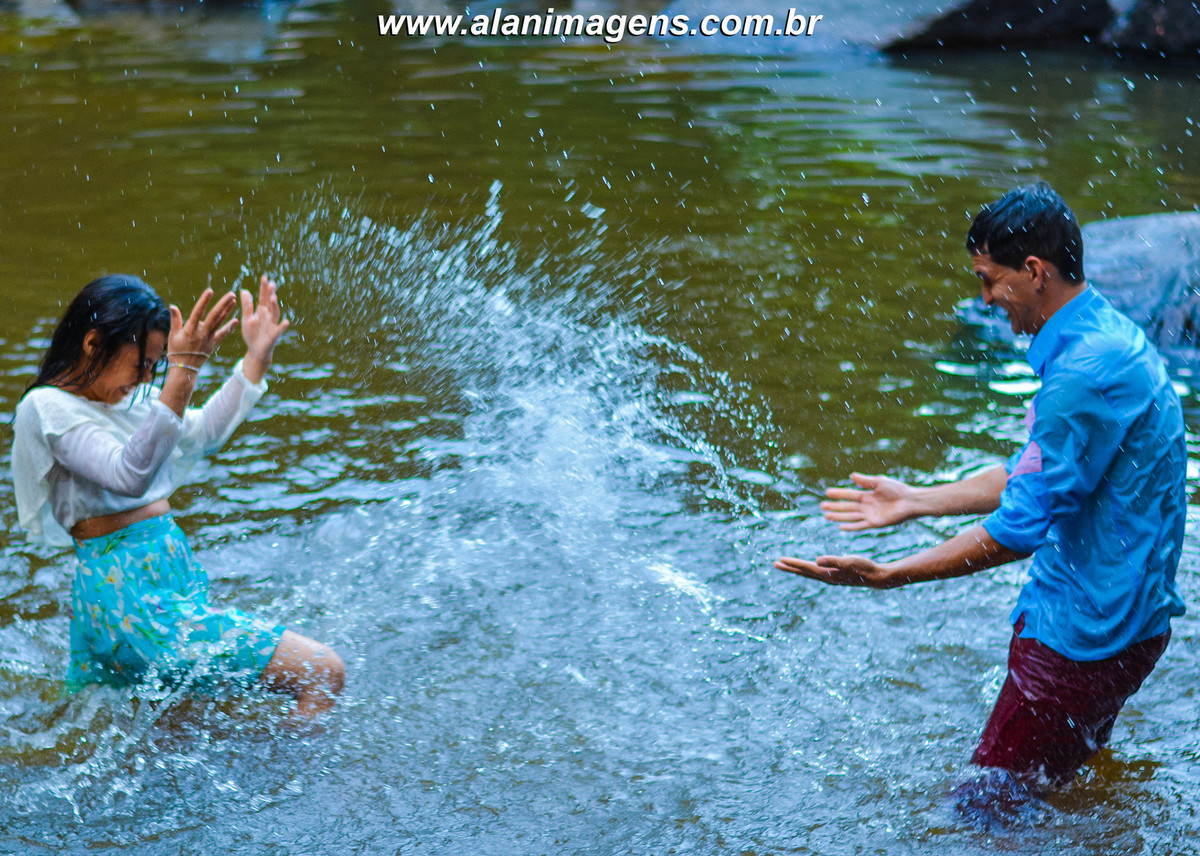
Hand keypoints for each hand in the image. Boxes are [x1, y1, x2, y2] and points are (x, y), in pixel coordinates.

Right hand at [168, 288, 238, 366]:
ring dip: (227, 311)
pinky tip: (236, 320)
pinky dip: (229, 327)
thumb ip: (175, 320)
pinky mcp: (214, 345)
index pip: (197, 312)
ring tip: (234, 301)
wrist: (185, 369)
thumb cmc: (176, 350)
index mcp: (190, 329)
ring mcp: (209, 339)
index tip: (210, 291)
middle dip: (223, 304)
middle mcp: (201, 333)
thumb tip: (172, 306)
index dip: (204, 301)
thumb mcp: (172, 335)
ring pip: (220, 322)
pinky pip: (223, 334)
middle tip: (231, 294)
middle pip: (214, 316)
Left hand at [240, 275, 289, 383]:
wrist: (256, 350)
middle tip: (271, 284)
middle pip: (270, 303)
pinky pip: (279, 329)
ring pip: (274, 314)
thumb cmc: (252, 334)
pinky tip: (286, 322)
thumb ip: (246, 306)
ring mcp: (272, 324)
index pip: (263, 297)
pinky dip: (283, 326)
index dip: (264, 288)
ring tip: (273, 298)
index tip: (264, 277)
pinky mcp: (274, 335)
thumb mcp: (246, 319)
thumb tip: (244, 290)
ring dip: (275, 306)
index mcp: (261, 311)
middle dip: (271, 294)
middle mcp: (268, 316)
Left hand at [774, 554, 899, 588]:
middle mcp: (826, 577)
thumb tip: (816, 560)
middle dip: (789, 568)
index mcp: (827, 574)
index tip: (779, 560)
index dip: (792, 564)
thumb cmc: (864, 567)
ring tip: (787, 565)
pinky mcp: (836, 576)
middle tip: (775, 564)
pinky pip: (817, 572)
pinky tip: (810, 567)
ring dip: (798, 569)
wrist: (877, 577)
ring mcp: (831, 578)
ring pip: (810, 573)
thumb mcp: (848, 561)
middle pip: (804, 572)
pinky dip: (809, 569)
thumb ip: (833, 561)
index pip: (805, 568)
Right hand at [820, 472, 916, 530]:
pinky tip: (840, 526)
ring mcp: (870, 515)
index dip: (838, 493)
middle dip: (835, 506)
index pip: (849, 494)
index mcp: (867, 495)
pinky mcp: (875, 523)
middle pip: (847, 506)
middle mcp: (867, 506)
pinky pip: (860, 525)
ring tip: (826, 515)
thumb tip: (851, 476)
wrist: (911, 501)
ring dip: (838, 516)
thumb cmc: (898, 489)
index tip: (827, 492)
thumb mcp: (880, 482)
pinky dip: (850, 527)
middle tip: (822, 505)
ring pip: (850, 516)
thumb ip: (865, 481)